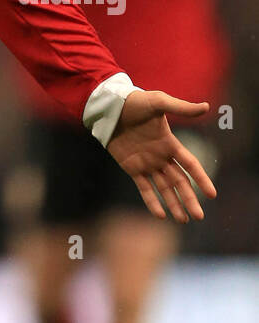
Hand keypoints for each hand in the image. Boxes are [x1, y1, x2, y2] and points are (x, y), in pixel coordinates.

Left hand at [107, 90, 215, 221]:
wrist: (110, 108)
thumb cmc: (135, 102)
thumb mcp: (158, 102)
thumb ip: (181, 108)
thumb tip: (206, 107)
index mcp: (170, 143)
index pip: (190, 164)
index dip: (201, 178)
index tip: (212, 194)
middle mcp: (161, 156)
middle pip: (179, 182)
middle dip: (189, 199)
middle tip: (199, 216)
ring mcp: (147, 163)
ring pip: (164, 188)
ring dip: (174, 204)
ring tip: (183, 220)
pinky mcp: (132, 167)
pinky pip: (144, 188)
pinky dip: (152, 201)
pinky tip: (161, 215)